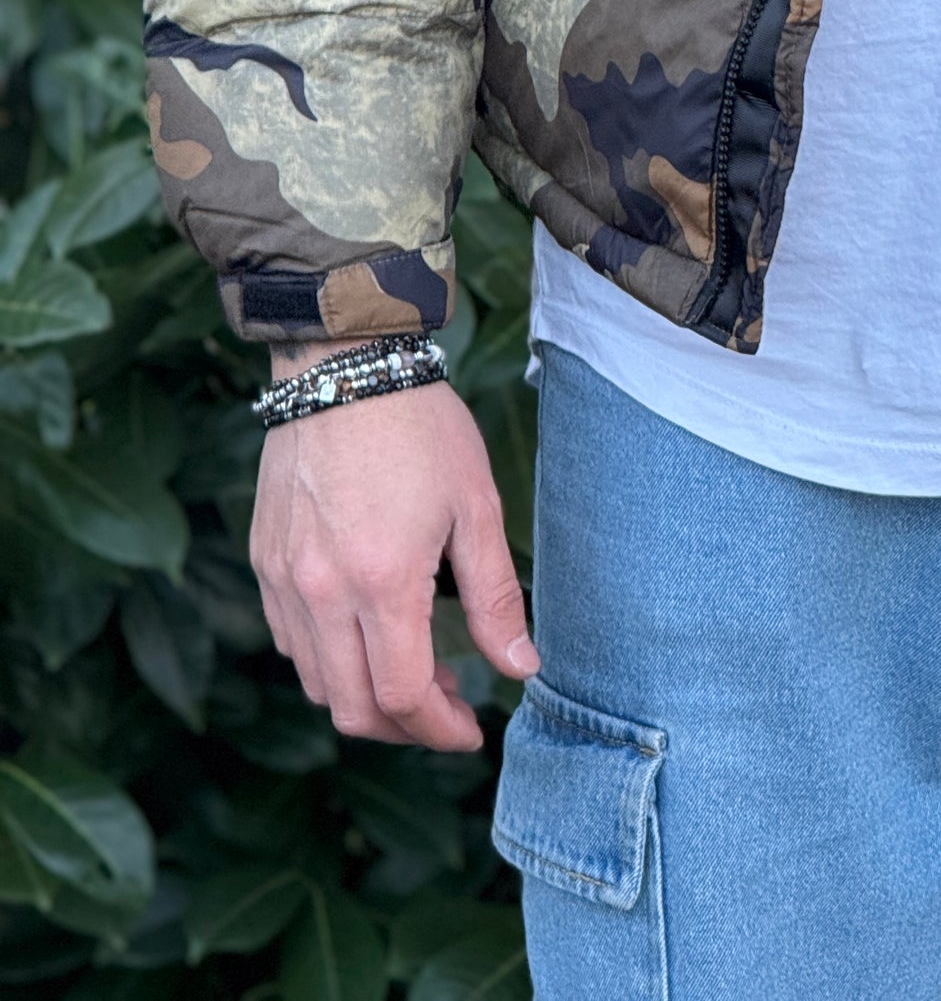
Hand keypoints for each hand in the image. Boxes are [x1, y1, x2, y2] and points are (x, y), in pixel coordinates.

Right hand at [250, 353, 538, 750]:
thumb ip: (495, 596)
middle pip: (351, 708)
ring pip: (314, 683)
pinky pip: (288, 640)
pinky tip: (367, 633)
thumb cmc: (421, 428)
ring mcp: (284, 578)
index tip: (470, 730)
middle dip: (404, 728)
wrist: (345, 365)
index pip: (403, 696)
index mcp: (382, 581)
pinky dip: (326, 661)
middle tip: (448, 707)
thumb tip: (521, 667)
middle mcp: (321, 591)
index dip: (440, 730)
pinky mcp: (264, 559)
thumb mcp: (477, 505)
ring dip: (363, 698)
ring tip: (414, 669)